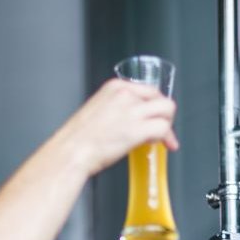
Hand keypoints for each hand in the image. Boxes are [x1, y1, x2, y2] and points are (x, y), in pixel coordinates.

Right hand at [54, 78, 178, 176]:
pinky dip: (165, 138)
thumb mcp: (98, 110)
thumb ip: (118, 109)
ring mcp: (132, 110)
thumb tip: (134, 119)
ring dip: (168, 125)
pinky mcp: (137, 129)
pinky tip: (156, 145)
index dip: (155, 106)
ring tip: (160, 139)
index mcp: (115, 87)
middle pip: (161, 98)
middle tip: (161, 130)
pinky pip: (163, 128)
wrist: (71, 152)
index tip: (155, 118)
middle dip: (164, 115)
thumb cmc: (79, 138)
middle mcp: (125, 94)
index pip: (148, 90)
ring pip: (167, 110)